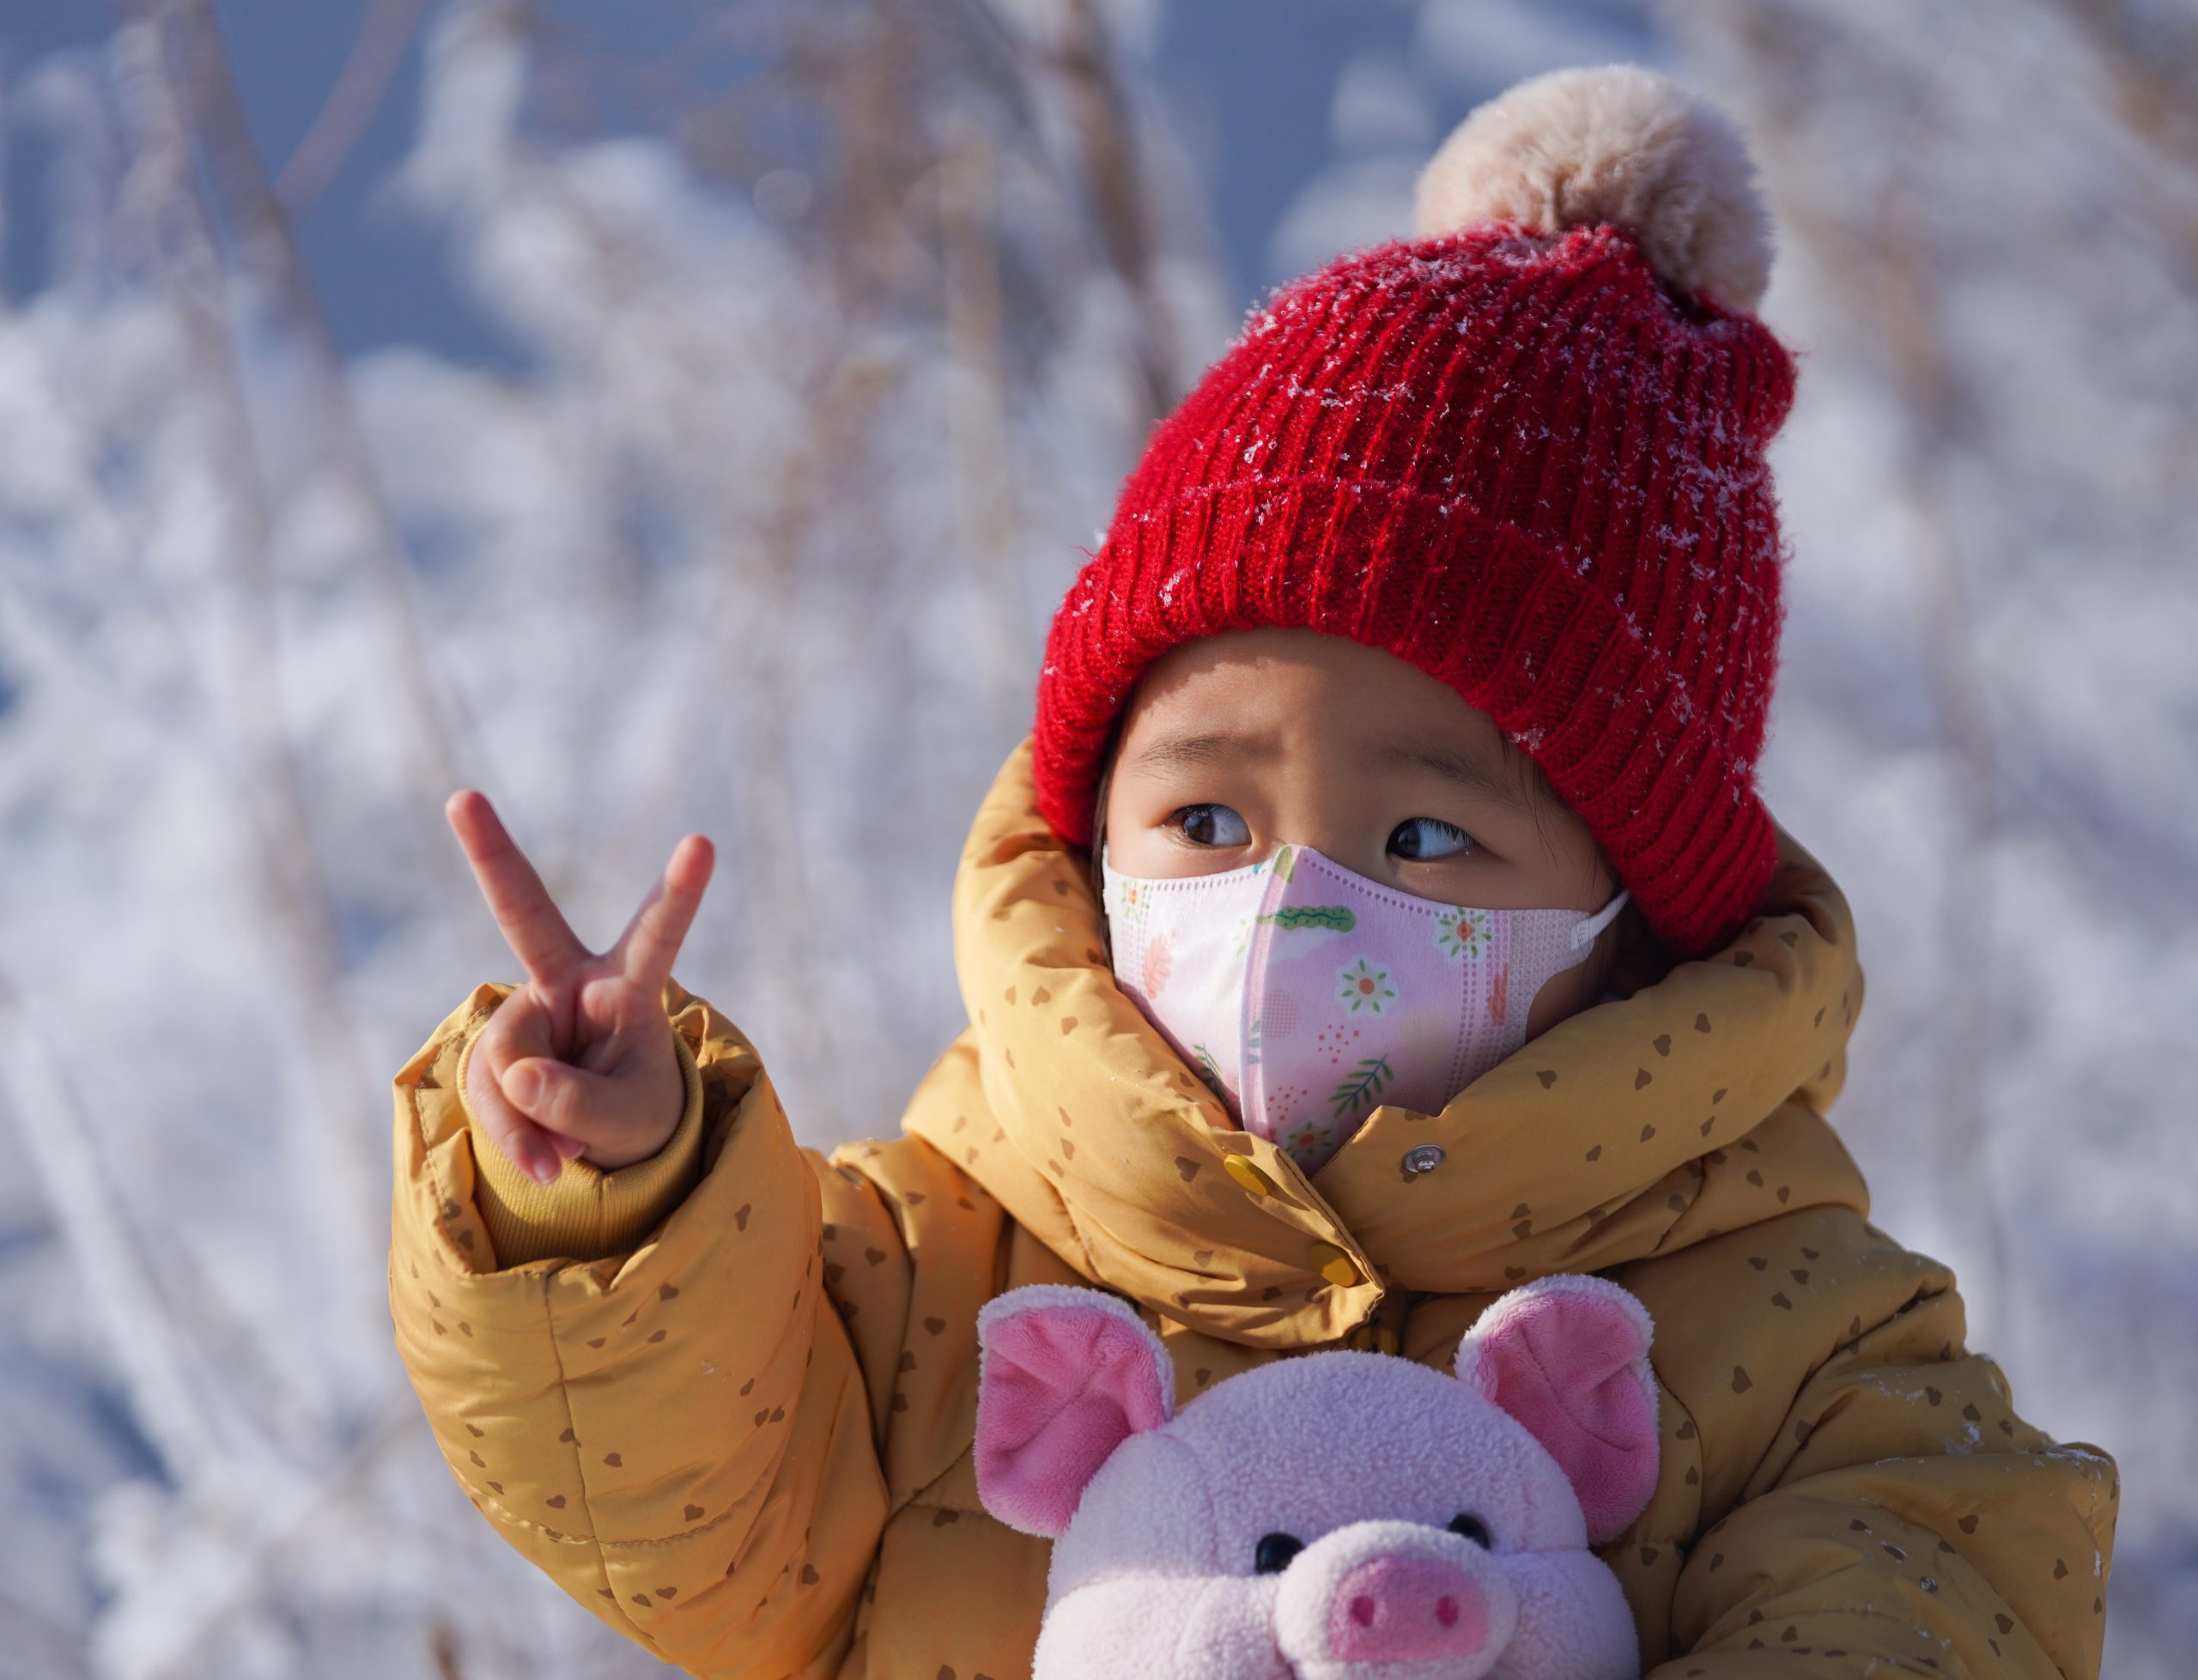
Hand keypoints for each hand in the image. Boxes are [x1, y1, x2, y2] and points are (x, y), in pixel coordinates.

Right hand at [445, 790, 714, 1183]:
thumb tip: (517, 1077)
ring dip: (528, 1121)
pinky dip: (513, 1137)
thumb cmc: (634, 1116)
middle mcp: (569, 983)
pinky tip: (542, 1158)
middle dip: (491, 854)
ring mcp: (524, 1014)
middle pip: (525, 913)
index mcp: (628, 984)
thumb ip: (578, 1103)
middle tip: (462, 798)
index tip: (703, 841)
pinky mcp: (491, 1053)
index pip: (656, 932)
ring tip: (562, 1156)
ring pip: (507, 1061)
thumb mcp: (628, 1121)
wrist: (595, 1145)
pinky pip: (487, 1096)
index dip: (679, 892)